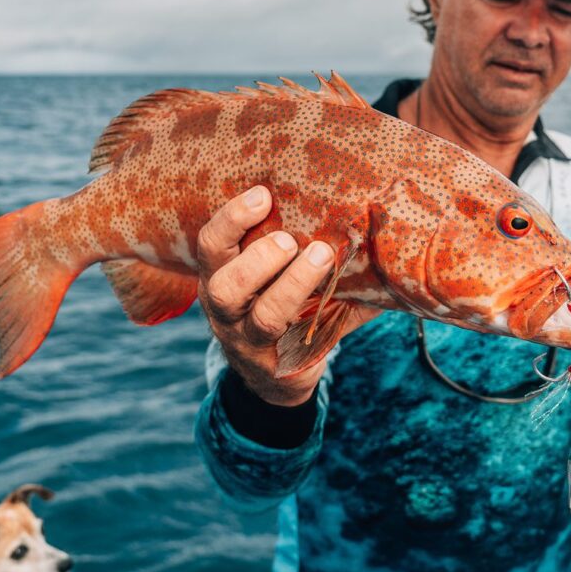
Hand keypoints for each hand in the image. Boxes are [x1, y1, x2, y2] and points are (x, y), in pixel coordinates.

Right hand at [197, 186, 378, 405]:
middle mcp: (226, 311)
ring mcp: (251, 342)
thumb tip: (359, 209)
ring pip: (264, 318)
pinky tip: (343, 304)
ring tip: (320, 257)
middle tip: (289, 239)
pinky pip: (299, 346)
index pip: (211, 245)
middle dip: (258, 258)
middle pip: (224, 287)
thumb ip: (300, 245)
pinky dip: (325, 323)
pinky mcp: (280, 367)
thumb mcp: (277, 276)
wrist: (277, 376)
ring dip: (294, 285)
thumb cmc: (282, 307)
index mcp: (221, 277)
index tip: (263, 195)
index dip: (231, 219)